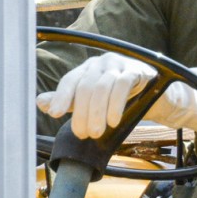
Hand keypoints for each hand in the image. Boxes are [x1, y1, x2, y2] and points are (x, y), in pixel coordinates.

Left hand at [38, 52, 157, 140]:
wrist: (156, 93)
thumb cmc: (120, 97)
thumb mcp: (92, 100)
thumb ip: (69, 101)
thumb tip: (40, 102)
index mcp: (87, 68)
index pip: (70, 80)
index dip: (61, 97)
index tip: (55, 115)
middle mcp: (101, 63)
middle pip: (86, 87)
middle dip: (82, 113)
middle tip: (82, 134)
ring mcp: (119, 64)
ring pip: (103, 87)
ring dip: (97, 113)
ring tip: (96, 132)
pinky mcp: (136, 70)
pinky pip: (122, 85)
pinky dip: (116, 105)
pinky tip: (114, 120)